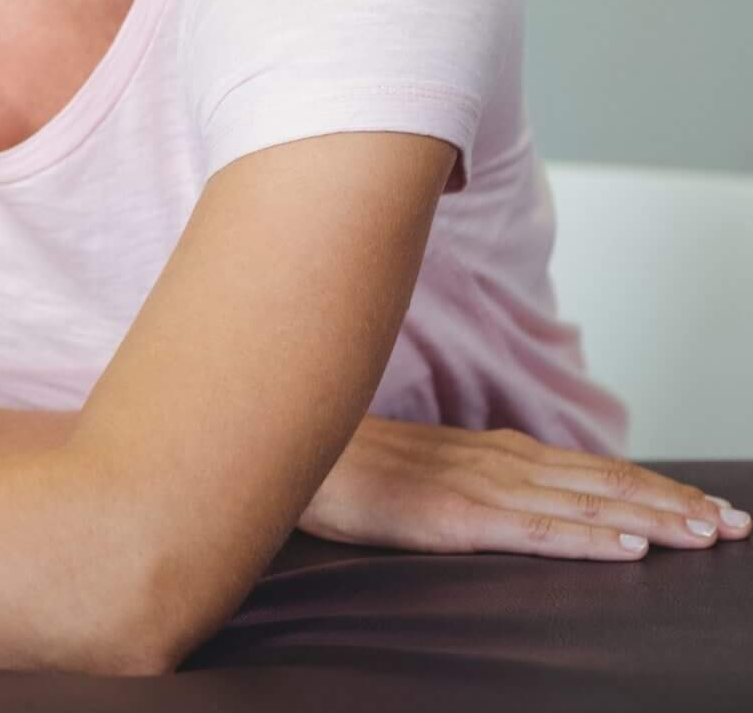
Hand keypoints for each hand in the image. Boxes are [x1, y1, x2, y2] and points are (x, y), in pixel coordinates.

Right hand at [302, 416, 751, 557]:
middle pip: (608, 485)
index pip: (598, 473)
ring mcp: (481, 488)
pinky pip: (535, 531)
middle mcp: (501, 462)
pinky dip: (588, 538)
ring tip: (708, 536)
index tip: (713, 508)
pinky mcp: (456, 518)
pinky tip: (627, 548)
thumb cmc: (354, 465)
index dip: (660, 490)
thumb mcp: (432, 466)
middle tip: (739, 526)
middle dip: (678, 506)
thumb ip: (481, 478)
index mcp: (498, 452)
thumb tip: (527, 496)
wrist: (291, 452)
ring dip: (654, 521)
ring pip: (587, 505)